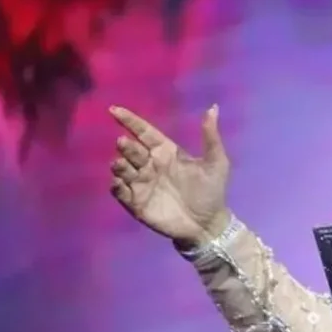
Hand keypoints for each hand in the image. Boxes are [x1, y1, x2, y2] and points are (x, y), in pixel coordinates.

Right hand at [108, 104, 231, 247]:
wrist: (207, 224)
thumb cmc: (211, 191)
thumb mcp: (216, 162)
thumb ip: (211, 137)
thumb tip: (213, 108)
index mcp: (167, 152)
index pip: (145, 133)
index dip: (130, 121)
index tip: (115, 110)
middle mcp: (151, 165)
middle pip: (132, 150)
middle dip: (126, 145)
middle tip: (123, 143)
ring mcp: (142, 183)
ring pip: (122, 169)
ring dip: (119, 165)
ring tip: (121, 164)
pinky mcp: (136, 203)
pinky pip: (120, 192)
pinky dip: (116, 186)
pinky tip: (119, 183)